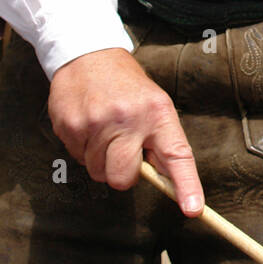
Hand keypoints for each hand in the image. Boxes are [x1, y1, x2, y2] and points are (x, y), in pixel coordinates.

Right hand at [48, 48, 204, 215]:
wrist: (88, 54)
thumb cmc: (127, 87)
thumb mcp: (154, 105)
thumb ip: (160, 142)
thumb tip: (167, 183)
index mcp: (158, 114)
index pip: (177, 156)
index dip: (186, 186)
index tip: (193, 209)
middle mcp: (128, 119)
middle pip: (123, 178)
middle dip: (122, 172)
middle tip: (122, 149)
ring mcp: (96, 123)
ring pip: (98, 172)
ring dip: (101, 160)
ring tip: (104, 131)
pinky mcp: (70, 126)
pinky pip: (77, 159)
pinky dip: (83, 149)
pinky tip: (88, 125)